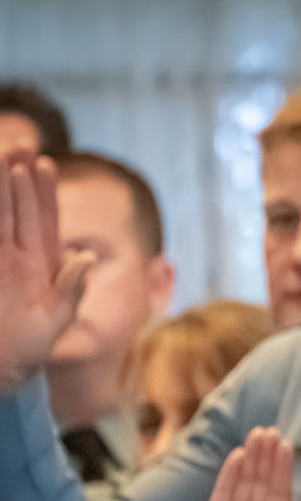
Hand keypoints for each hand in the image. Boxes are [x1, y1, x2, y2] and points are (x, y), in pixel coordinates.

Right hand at [0, 151, 92, 392]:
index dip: (44, 194)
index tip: (43, 164)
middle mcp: (17, 259)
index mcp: (42, 267)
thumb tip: (85, 255)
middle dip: (17, 181)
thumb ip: (70, 291)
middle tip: (16, 148)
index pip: (45, 222)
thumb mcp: (55, 324)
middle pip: (17, 211)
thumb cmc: (28, 352)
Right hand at [178, 428, 300, 500]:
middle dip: (267, 456)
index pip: (280, 490)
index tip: (286, 446)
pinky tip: (237, 456)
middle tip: (270, 432)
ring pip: (245, 479)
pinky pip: (223, 490)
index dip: (283, 467)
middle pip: (263, 479)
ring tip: (256, 435)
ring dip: (251, 458)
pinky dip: (229, 473)